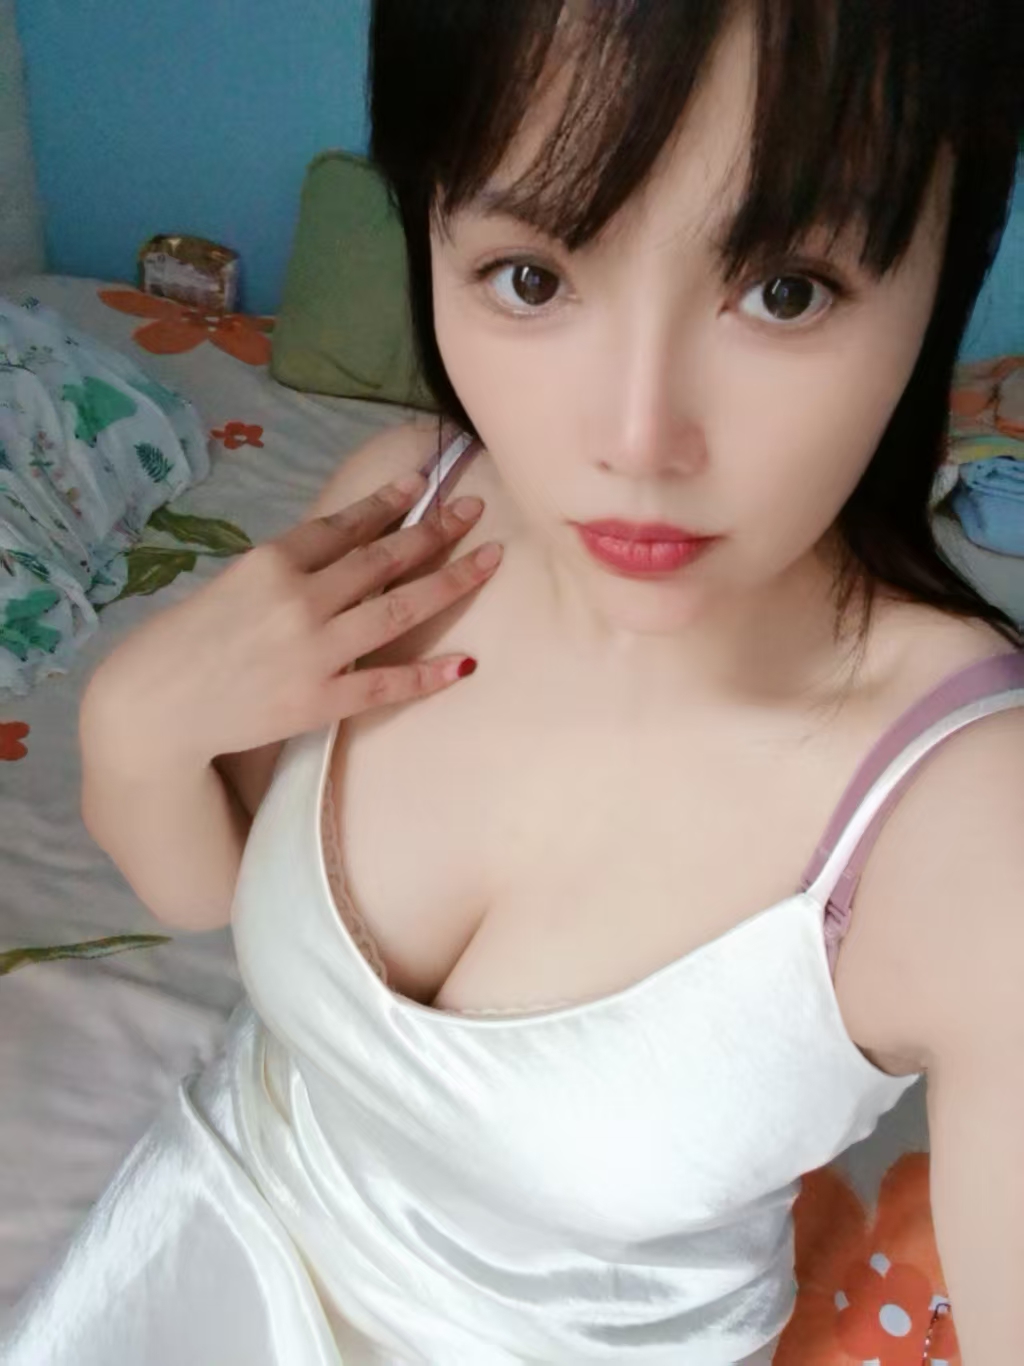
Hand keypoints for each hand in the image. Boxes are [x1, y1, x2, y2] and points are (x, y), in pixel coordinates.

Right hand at [84, 474, 502, 769]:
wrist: (154, 708)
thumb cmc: (185, 641)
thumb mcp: (230, 583)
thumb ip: (285, 568)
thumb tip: (340, 549)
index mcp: (271, 562)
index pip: (344, 524)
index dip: (389, 502)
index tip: (422, 483)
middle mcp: (300, 600)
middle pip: (382, 558)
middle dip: (434, 531)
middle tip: (475, 511)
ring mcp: (314, 652)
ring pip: (398, 609)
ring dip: (449, 582)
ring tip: (489, 561)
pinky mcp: (320, 701)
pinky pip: (386, 684)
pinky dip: (427, 675)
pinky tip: (465, 663)